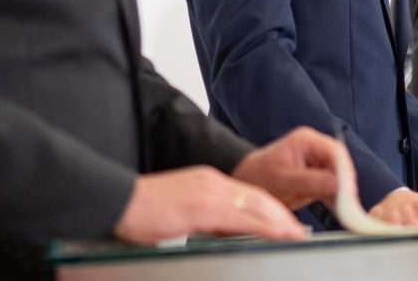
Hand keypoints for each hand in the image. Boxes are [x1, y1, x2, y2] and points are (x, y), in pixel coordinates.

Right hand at [113, 166, 303, 243]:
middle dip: (282, 215)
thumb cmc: (144, 210)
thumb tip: (223, 234)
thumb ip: (205, 218)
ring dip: (279, 221)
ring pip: (255, 205)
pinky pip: (241, 217)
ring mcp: (210, 193)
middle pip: (259, 198)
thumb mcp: (183, 210)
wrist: (118, 199)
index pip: (250, 195)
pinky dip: (263, 225)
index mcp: (210, 182)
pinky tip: (275, 233)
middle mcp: (214, 182)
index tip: (286, 222)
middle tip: (299, 231)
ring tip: (295, 235)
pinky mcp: (202, 207)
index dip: (271, 209)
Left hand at [233, 127, 354, 211]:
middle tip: (349, 202)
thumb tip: (337, 184)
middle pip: (339, 164)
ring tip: (346, 209)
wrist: (245, 183)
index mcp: (306, 141)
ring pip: (338, 177)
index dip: (345, 170)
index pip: (334, 151)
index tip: (348, 188)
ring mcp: (316, 163)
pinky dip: (335, 198)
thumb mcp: (284, 180)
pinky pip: (331, 187)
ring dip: (342, 193)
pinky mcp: (316, 178)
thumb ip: (311, 181)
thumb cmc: (258, 176)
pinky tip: (338, 209)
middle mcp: (314, 149)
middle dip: (345, 183)